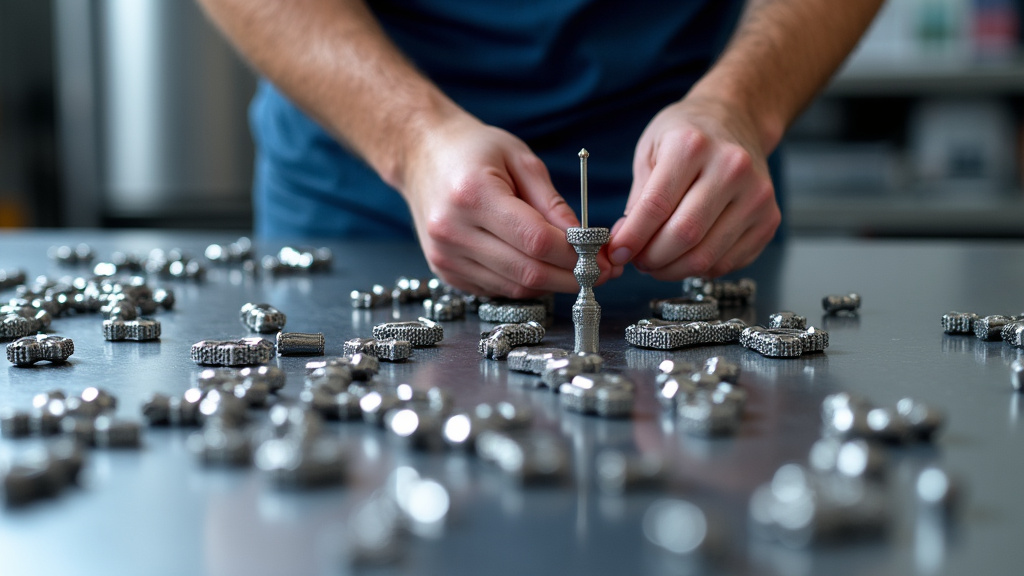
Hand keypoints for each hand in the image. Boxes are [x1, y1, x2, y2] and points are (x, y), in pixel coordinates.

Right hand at [399, 114, 620, 296]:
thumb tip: (585, 240)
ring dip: (552, 284)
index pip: (536, 240)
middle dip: (571, 277)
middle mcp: (452, 231)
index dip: (575, 255)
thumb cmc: (473, 150)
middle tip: (600, 273)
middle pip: (527, 271)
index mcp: (472, 195)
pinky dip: (525, 283)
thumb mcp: (520, 159)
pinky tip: (539, 266)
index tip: (603, 258)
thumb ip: (552, 202)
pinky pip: (498, 289)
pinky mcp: (445, 272)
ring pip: (515, 287)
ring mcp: (445, 256)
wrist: (421, 155)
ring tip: (576, 270)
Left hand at [607, 94, 780, 280]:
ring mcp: (756, 195)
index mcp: (692, 145)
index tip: (617, 253)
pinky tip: (685, 257)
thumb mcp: (651, 151)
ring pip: (706, 256)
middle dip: (652, 258)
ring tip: (657, 262)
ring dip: (673, 270)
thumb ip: (637, 199)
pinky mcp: (769, 218)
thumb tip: (624, 245)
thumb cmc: (688, 135)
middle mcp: (731, 167)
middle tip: (637, 261)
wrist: (737, 120)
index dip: (633, 238)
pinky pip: (728, 262)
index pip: (656, 205)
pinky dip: (699, 269)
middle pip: (684, 234)